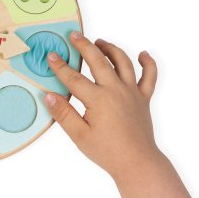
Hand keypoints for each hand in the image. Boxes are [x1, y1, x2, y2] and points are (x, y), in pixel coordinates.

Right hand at [44, 32, 162, 181]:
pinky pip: (150, 76)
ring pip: (123, 62)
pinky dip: (148, 63)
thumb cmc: (107, 152)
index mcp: (99, 100)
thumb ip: (63, 114)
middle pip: (99, 61)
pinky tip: (143, 54)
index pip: (74, 78)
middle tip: (75, 35)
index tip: (51, 56)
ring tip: (100, 42)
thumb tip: (48, 96)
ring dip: (111, 49)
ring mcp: (132, 92)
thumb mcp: (79, 136)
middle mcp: (116, 90)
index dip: (60, 66)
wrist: (137, 162)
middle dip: (85, 46)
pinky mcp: (144, 98)